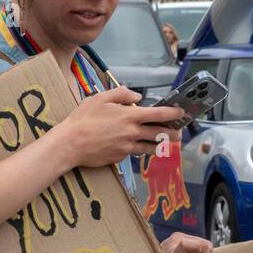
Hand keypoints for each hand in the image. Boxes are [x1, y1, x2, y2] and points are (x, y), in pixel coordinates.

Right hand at [62, 86, 192, 168]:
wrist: (70, 143)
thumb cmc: (83, 119)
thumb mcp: (101, 98)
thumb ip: (122, 94)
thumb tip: (137, 97)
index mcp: (130, 116)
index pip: (160, 114)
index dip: (174, 113)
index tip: (181, 113)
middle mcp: (132, 133)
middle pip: (160, 134)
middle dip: (173, 133)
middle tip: (179, 133)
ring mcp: (127, 147)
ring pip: (150, 147)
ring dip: (159, 145)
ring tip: (164, 143)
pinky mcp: (120, 158)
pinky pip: (132, 153)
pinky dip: (136, 149)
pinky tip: (135, 146)